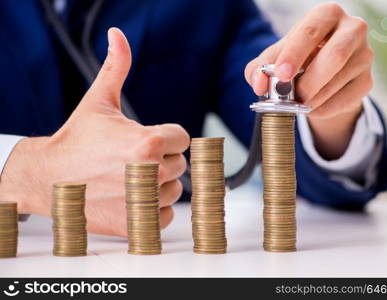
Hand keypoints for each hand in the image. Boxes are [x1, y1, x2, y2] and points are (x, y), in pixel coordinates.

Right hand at [0, 28, 189, 235]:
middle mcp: (151, 172)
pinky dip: (151, 210)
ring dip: (156, 185)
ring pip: (173, 190)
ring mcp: (145, 201)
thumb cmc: (75, 140)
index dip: (164, 137)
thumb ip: (116, 68)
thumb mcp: (98, 101)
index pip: (183, 138)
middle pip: (180, 164)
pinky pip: (164, 216)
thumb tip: (118, 36)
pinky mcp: (138, 224)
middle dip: (160, 160)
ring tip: (128, 178)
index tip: (142, 139)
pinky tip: (129, 198)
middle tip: (129, 160)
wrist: (48, 178)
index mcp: (150, 140)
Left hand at [245, 3, 373, 158]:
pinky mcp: (367, 81)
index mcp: (326, 15)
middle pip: (334, 55)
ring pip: (339, 80)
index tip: (282, 74)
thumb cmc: (296, 61)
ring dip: (313, 98)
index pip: (310, 31)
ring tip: (298, 103)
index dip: (295, 54)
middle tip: (291, 97)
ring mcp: (364, 56)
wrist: (321, 78)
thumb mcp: (274, 59)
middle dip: (309, 80)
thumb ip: (259, 68)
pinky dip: (323, 109)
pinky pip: (345, 100)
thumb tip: (258, 84)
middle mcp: (352, 29)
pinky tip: (312, 108)